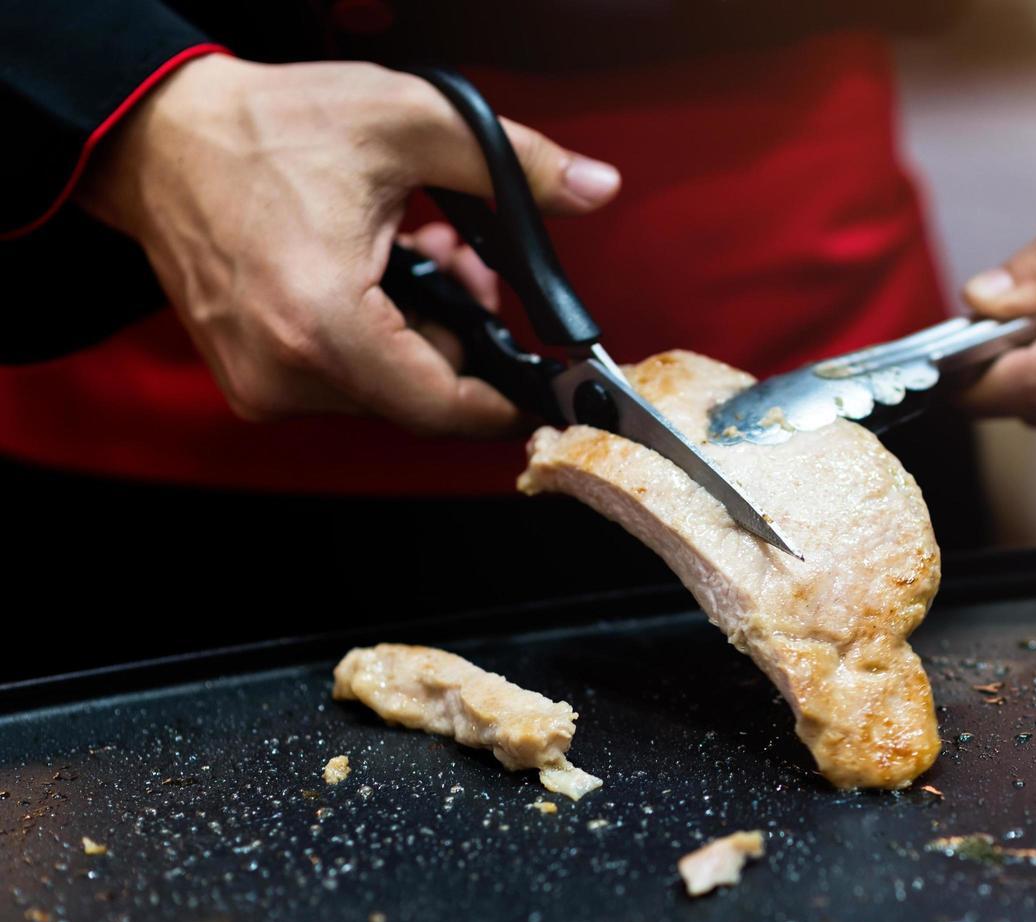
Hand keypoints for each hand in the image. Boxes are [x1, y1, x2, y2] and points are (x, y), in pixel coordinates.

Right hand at [77, 55, 620, 435]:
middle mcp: (285, 374)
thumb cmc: (266, 128)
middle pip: (420, 394)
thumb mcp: (408, 123)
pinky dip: (375, 338)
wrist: (161, 138)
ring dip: (419, 331)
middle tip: (457, 259)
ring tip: (412, 252)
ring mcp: (261, 385)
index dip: (505, 398)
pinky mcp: (250, 381)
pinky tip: (374, 277)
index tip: (541, 381)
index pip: (443, 406)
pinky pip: (344, 380)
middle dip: (459, 332)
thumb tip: (595, 188)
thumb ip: (513, 164)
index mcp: (322, 325)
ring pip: (386, 387)